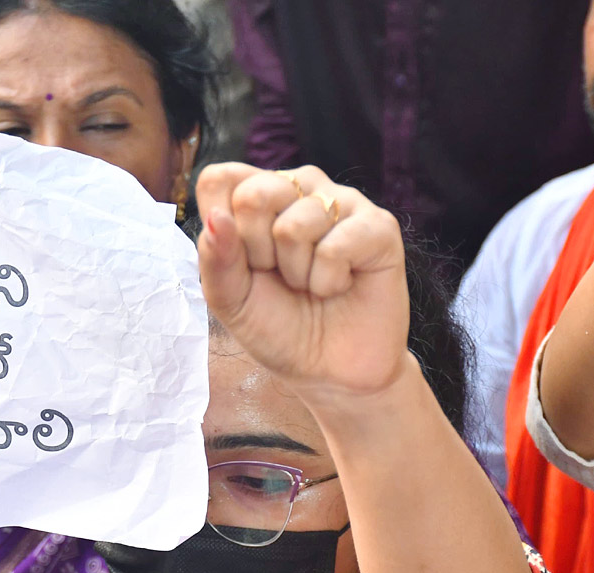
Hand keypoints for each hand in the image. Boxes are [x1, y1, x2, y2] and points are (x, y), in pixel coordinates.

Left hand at [195, 164, 409, 403]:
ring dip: (297, 274)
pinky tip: (339, 287)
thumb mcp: (231, 300)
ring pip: (294, 225)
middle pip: (254, 195)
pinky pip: (335, 246)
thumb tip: (216, 218)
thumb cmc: (279, 328)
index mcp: (259, 196)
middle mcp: (300, 189)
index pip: (219, 179)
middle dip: (258, 254)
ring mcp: (342, 202)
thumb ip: (215, 259)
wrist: (329, 372)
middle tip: (281, 277)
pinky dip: (329, 282)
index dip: (221, 230)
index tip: (242, 264)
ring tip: (312, 284)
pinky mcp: (378, 226)